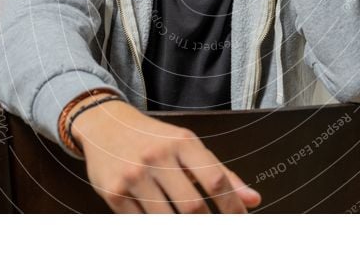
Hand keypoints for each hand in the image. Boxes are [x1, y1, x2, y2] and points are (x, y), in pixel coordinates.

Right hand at [71, 100, 261, 212]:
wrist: (106, 124)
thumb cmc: (154, 138)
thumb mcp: (189, 146)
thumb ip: (221, 173)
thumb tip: (253, 200)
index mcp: (182, 142)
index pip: (215, 180)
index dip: (232, 207)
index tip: (240, 222)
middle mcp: (157, 156)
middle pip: (192, 206)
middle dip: (208, 226)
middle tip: (216, 234)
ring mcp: (134, 175)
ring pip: (167, 220)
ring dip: (182, 231)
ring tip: (189, 228)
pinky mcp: (114, 193)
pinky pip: (142, 223)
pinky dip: (156, 228)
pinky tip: (163, 223)